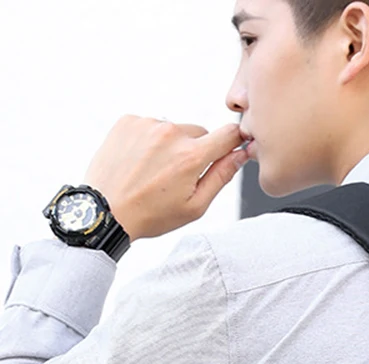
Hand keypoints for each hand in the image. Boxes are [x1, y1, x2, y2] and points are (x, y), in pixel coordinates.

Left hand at [82, 116, 248, 240]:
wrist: (106, 210)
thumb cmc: (151, 214)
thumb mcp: (195, 205)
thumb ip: (221, 177)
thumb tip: (240, 155)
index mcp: (191, 156)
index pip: (228, 134)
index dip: (234, 141)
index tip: (231, 149)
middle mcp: (170, 133)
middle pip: (200, 132)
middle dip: (196, 150)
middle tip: (179, 175)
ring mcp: (147, 124)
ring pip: (174, 129)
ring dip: (171, 145)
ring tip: (155, 170)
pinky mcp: (128, 121)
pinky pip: (151, 126)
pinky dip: (150, 140)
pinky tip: (140, 162)